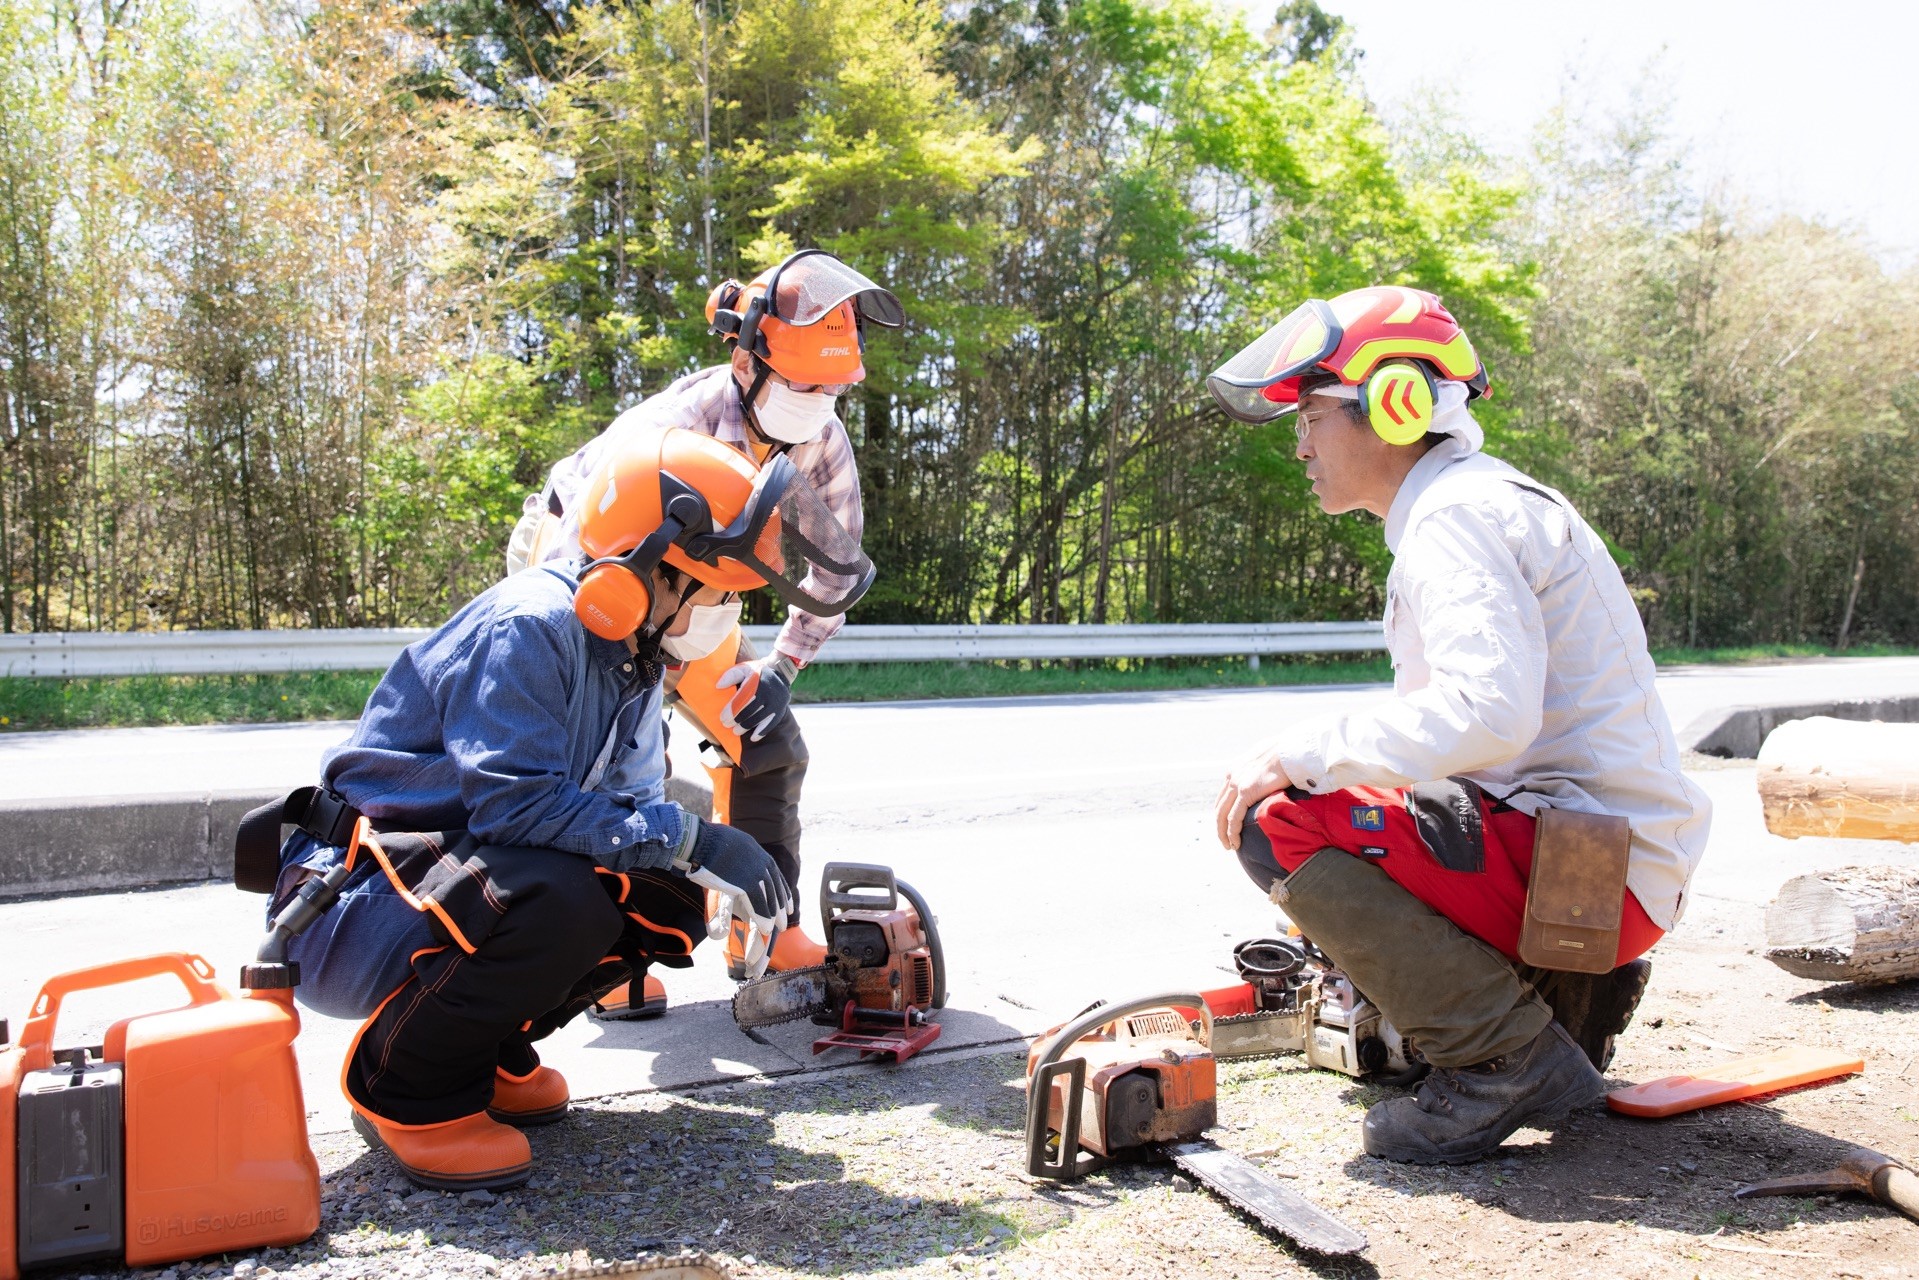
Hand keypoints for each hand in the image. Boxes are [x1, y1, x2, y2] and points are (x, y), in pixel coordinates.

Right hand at [671, 817, 792, 977]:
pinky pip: (758, 905)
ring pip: (769, 898)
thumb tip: (737, 858)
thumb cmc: (708, 841)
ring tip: (779, 928)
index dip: (782, 889)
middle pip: (775, 888)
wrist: (700, 839)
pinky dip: (763, 918)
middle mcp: (761, 861)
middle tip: (785, 919)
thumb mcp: (732, 843)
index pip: (775, 873)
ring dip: (774, 915)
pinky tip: (766, 929)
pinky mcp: (746, 884)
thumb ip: (739, 854)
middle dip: (781, 905)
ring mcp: (755, 873)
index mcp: (757, 852)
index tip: (787, 902)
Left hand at [716, 652, 799, 742]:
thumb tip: (718, 686)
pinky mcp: (780, 710)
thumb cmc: (756, 672)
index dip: (731, 711)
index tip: (722, 718)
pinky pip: (771, 723)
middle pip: (749, 711)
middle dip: (736, 720)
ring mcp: (775, 702)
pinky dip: (762, 731)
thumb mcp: (743, 668)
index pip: (741, 699)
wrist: (780, 673)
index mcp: (756, 681)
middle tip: (727, 725)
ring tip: (736, 731)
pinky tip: (753, 738)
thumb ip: (730, 675)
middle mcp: (767, 692)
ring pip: (758, 718)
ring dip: (746, 727)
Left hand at [1215, 747, 1292, 851]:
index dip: (1223, 812)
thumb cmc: (1287, 754)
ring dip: (1223, 834)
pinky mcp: (1246, 792)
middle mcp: (1232, 776)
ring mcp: (1237, 784)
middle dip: (1220, 826)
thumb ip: (1263, 770)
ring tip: (1229, 846)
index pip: (1224, 796)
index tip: (1228, 825)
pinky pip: (1234, 818)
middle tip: (1225, 840)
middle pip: (1219, 807)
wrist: (1292, 749)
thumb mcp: (1268, 761)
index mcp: (1236, 769)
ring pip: (1223, 816)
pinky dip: (1232, 833)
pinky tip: (1235, 843)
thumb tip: (1273, 777)